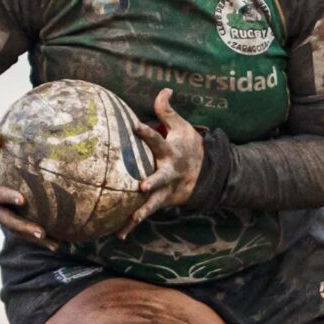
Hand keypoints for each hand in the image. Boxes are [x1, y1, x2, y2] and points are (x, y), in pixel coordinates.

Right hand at [0, 130, 50, 244]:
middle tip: (41, 232)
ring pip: (16, 230)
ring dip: (34, 238)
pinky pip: (21, 230)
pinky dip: (36, 237)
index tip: (22, 200)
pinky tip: (55, 242)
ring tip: (55, 245)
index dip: (7, 198)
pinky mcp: (4, 218)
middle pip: (8, 220)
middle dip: (24, 228)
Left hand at [126, 89, 202, 228]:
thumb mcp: (182, 127)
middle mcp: (168, 173)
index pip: (157, 139)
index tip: (135, 125)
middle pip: (159, 178)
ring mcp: (165, 190)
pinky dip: (132, 226)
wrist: (204, 174)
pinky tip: (118, 235)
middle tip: (141, 186)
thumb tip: (165, 89)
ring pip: (152, 203)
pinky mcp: (160, 202)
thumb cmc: (188, 146)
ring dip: (141, 212)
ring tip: (128, 222)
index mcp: (170, 152)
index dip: (147, 132)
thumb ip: (167, 110)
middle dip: (152, 182)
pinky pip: (145, 215)